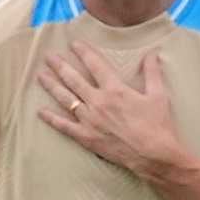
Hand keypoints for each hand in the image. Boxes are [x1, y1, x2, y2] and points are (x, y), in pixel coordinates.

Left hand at [37, 43, 181, 175]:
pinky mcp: (86, 137)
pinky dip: (51, 118)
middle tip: (48, 56)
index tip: (74, 44)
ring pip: (65, 99)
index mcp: (115, 89)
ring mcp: (90, 120)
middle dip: (60, 66)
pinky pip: (64, 126)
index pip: (95, 65)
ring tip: (40, 76)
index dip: (84, 52)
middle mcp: (98, 102)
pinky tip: (40, 111)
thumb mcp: (158, 95)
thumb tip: (152, 53)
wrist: (154, 155)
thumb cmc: (158, 125)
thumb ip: (152, 72)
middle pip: (73, 79)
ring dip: (52, 86)